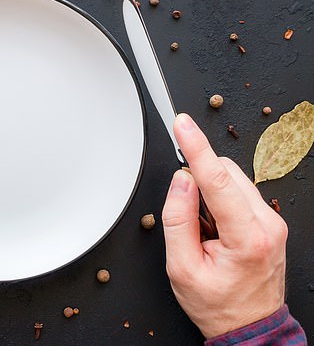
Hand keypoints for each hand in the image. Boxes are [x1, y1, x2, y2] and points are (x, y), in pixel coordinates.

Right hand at [162, 113, 286, 338]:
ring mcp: (272, 221)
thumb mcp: (182, 268)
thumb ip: (178, 220)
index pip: (218, 180)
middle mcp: (268, 225)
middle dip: (199, 180)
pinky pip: (239, 192)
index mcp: (248, 238)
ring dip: (209, 192)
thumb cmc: (217, 303)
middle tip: (189, 217)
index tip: (182, 126)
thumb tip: (181, 181)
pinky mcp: (269, 221)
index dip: (196, 148)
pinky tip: (215, 228)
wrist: (248, 324)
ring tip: (204, 231)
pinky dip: (219, 200)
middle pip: (227, 173)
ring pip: (233, 179)